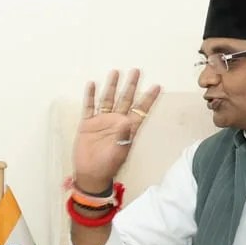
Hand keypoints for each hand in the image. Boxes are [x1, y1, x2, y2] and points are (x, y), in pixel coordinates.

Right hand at [72, 69, 161, 191]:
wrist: (90, 173)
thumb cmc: (108, 165)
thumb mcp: (119, 152)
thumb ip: (123, 136)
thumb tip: (126, 121)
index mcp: (127, 128)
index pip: (141, 110)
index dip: (149, 98)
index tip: (157, 86)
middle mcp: (116, 121)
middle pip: (125, 99)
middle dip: (131, 85)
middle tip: (136, 71)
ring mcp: (101, 121)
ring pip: (108, 99)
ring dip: (111, 86)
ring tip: (115, 72)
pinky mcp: (88, 124)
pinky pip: (89, 107)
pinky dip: (90, 96)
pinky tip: (92, 84)